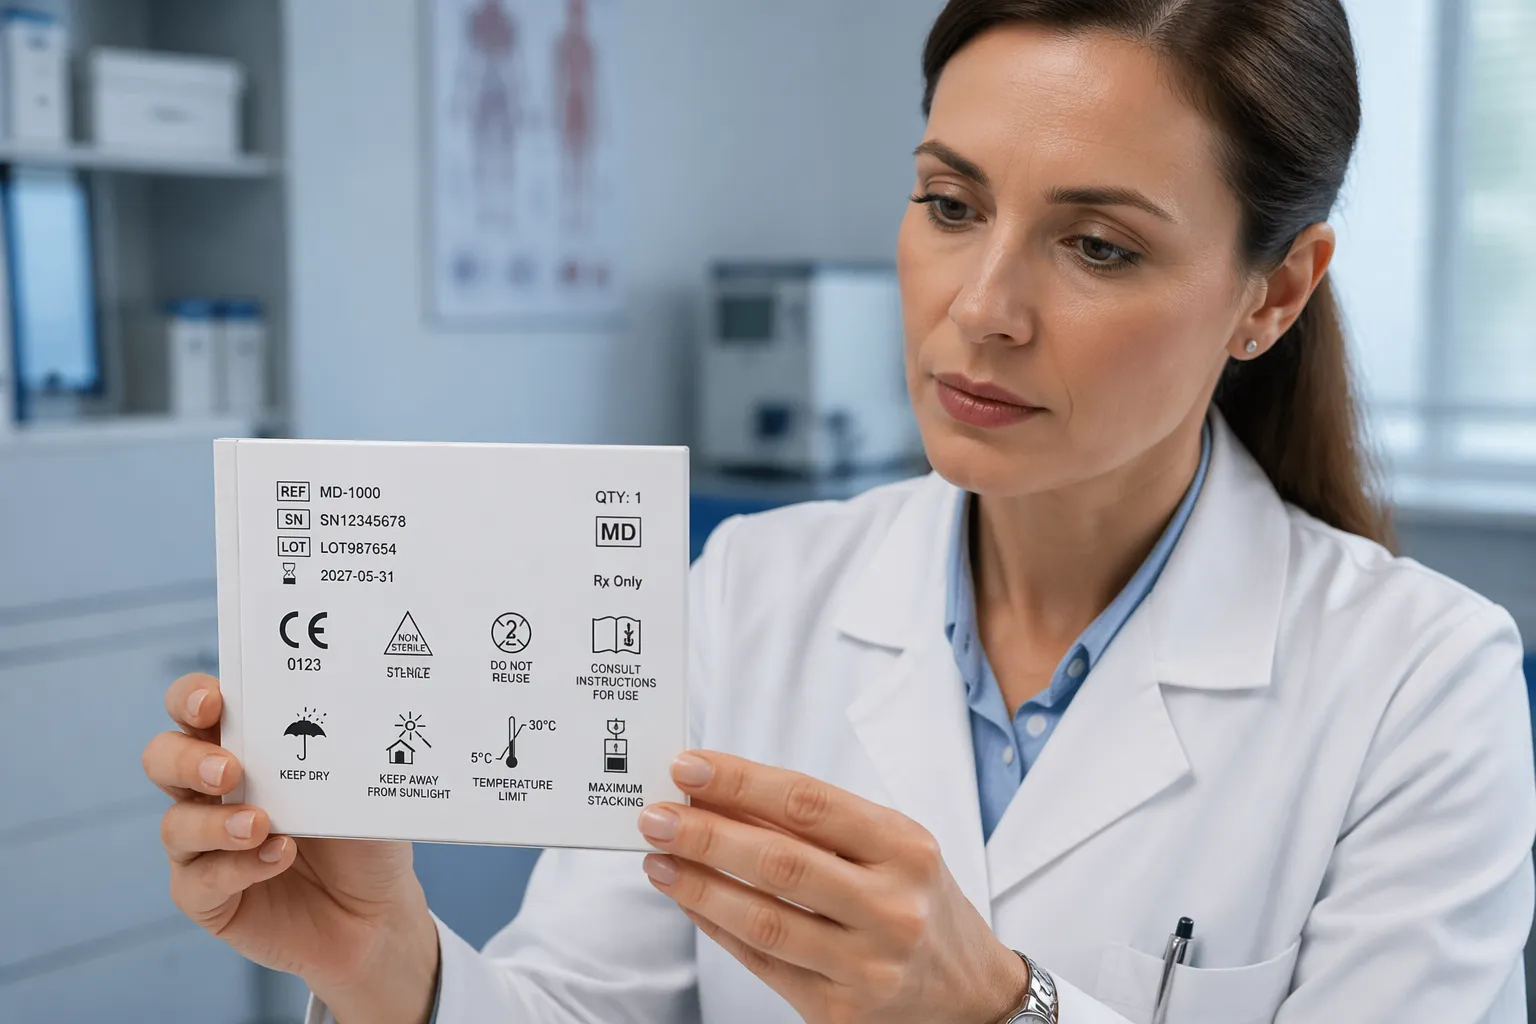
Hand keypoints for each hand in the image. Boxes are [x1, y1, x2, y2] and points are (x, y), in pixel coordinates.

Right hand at [142, 673, 438, 1023]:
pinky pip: (199, 882)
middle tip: (229, 770)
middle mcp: (213, 791)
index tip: (212, 701)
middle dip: (187, 759)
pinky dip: (237, 868)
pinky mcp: (207, 898)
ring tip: (260, 825)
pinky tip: (277, 857)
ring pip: (175, 825)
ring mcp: (204, 846)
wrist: (376, 912)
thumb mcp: (362, 788)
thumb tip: (342, 716)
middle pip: (163, 759)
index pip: (198, 709)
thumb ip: (341, 755)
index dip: (191, 699)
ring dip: (215, 822)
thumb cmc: (365, 837)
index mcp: (247, 748)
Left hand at [636, 751, 1030, 1023]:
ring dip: (699, 886)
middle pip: (779, 862)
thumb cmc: (920, 904)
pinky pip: (763, 964)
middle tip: (656, 816)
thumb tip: (724, 792)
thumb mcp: (892, 847)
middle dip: (705, 834)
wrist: (971, 997)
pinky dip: (718, 928)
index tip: (689, 767)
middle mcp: (891, 907)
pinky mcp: (841, 1013)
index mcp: (905, 849)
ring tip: (659, 860)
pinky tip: (691, 901)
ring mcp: (867, 966)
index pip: (809, 803)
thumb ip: (817, 822)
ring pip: (763, 920)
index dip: (741, 781)